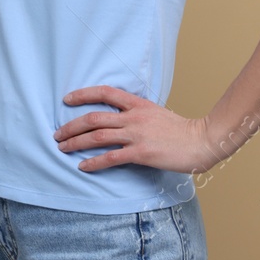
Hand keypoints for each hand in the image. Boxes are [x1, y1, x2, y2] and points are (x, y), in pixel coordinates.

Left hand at [53, 85, 218, 173]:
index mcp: (137, 104)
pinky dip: (94, 163)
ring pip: (97, 137)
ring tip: (62, 148)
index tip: (67, 99)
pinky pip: (111, 158)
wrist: (202, 141)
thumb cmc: (180, 130)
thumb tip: (117, 119)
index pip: (104, 93)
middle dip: (71, 126)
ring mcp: (136, 135)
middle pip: (93, 118)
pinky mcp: (141, 153)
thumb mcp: (155, 113)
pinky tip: (83, 166)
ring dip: (76, 143)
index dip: (83, 94)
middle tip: (57, 133)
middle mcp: (133, 117)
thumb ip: (136, 114)